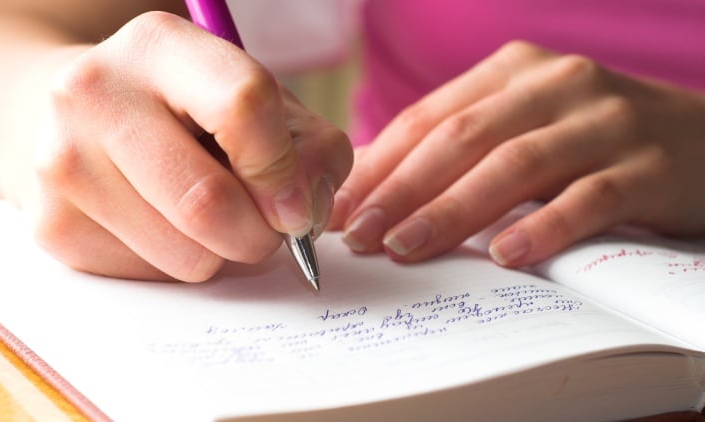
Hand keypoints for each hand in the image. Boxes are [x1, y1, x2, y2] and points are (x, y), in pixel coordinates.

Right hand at [23, 12, 350, 281]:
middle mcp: (96, 94)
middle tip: (265, 228)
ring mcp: (63, 163)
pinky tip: (163, 225)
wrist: (72, 117)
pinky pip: (151, 278)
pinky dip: (177, 264)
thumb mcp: (257, 103)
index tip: (295, 204)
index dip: (284, 170)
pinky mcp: (52, 224)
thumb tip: (304, 215)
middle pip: (207, 202)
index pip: (243, 107)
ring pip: (185, 256)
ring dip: (219, 254)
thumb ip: (308, 148)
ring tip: (206, 217)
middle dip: (259, 235)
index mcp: (160, 46)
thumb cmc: (184, 111)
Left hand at [329, 40, 704, 266]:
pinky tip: (505, 255)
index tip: (339, 208)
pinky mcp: (650, 166)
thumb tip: (373, 187)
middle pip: (462, 138)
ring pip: (516, 164)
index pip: (429, 117)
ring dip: (454, 209)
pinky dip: (544, 226)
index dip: (380, 164)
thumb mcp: (522, 127)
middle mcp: (557, 85)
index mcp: (514, 72)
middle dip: (403, 190)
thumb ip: (459, 148)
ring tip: (409, 248)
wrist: (704, 141)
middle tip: (360, 235)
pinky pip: (589, 197)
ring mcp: (606, 121)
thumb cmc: (590, 142)